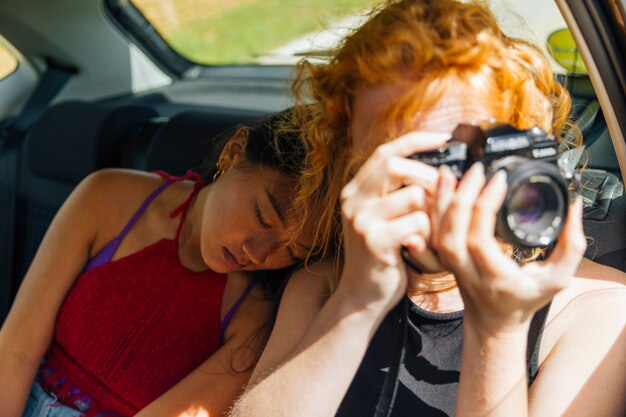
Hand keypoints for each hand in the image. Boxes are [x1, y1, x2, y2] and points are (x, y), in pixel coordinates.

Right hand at [339, 132, 447, 309]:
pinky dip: (429, 234)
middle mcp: (353, 201)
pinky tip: (422, 247)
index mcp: (355, 191)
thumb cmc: (382, 256)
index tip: (445, 138)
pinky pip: (417, 223)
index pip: (385, 152)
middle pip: (396, 166)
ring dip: (432, 212)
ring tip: (431, 230)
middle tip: (448, 190)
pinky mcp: (375, 241)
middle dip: (428, 175)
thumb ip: (398, 194)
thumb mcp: (383, 219)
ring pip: (413, 195)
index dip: (415, 141)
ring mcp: (361, 220)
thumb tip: (440, 170)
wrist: (362, 296)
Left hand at [431, 163, 585, 333]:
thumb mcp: (558, 278)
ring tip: (449, 172)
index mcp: (496, 276)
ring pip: (437, 233)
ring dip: (441, 201)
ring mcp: (451, 266)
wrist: (493, 321)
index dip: (485, 206)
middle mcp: (468, 272)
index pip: (480, 239)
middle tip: (476, 170)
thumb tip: (574, 208)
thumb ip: (571, 246)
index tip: (499, 180)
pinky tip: (438, 188)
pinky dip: (432, 209)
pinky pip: (431, 232)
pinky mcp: (442, 258)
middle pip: (453, 234)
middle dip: (461, 198)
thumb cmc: (525, 299)